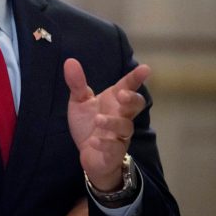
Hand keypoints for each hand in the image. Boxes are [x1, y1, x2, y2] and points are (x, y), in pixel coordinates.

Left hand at [64, 58, 149, 190]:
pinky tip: (93, 141)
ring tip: (98, 119)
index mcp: (114, 101)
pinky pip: (114, 148)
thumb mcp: (79, 102)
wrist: (88, 154)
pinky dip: (105, 144)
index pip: (128, 86)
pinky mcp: (114, 152)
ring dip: (113, 122)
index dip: (136, 78)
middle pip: (136, 105)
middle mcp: (121, 116)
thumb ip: (77, 83)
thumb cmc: (88, 124)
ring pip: (125, 127)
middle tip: (121, 94)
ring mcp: (120, 135)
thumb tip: (70, 61)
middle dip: (132, 99)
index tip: (145, 68)